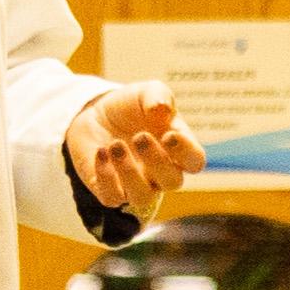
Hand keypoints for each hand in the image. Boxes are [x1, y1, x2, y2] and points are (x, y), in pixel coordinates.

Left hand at [69, 82, 204, 213]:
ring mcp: (136, 184)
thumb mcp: (145, 92)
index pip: (195, 161)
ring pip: (143, 197)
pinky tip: (101, 152)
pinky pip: (112, 198)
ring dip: (129, 173)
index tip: (169, 134)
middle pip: (172, 182)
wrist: (95, 114)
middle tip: (139, 136)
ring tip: (115, 145)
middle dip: (156, 161)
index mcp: (177, 150)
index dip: (186, 152)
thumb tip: (162, 109)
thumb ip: (158, 96)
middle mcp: (160, 172)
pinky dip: (106, 177)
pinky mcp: (110, 190)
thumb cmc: (130, 106)